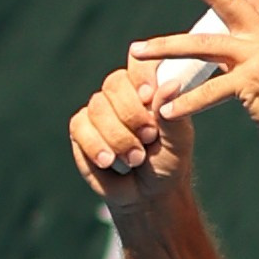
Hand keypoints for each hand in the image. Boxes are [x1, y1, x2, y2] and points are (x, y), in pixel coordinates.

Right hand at [69, 55, 193, 211]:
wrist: (148, 195)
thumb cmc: (167, 162)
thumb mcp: (177, 139)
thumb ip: (171, 111)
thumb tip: (171, 84)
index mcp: (147, 87)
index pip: (139, 62)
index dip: (140, 75)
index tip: (149, 96)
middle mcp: (121, 93)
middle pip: (114, 83)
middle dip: (132, 114)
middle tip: (149, 137)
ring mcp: (99, 109)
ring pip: (98, 107)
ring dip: (118, 137)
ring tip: (135, 158)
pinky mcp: (81, 128)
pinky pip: (80, 126)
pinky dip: (96, 145)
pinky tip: (109, 161)